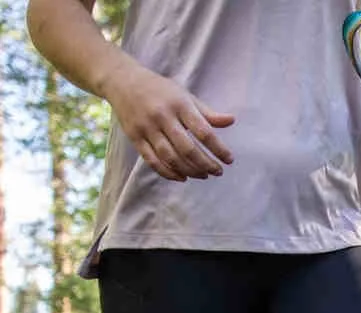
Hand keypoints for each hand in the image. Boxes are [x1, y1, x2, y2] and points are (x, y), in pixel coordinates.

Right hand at [103, 62, 234, 181]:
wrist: (122, 81)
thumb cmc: (160, 90)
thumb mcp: (185, 96)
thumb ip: (207, 113)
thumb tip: (231, 121)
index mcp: (179, 104)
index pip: (203, 131)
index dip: (218, 148)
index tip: (229, 160)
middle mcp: (162, 116)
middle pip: (187, 149)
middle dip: (205, 164)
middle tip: (218, 172)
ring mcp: (147, 128)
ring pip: (171, 158)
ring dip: (190, 171)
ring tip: (203, 175)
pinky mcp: (135, 138)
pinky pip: (153, 161)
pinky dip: (169, 173)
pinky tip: (182, 177)